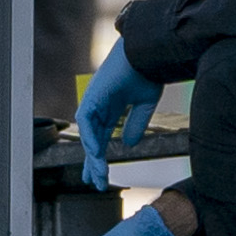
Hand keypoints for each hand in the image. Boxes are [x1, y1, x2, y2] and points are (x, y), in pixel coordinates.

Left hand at [76, 39, 160, 191]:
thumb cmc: (147, 72)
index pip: (101, 137)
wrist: (148, 53)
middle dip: (93, 162)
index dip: (100, 157)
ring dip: (93, 156)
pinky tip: (96, 154)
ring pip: (88, 135)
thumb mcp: (144, 104)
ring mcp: (93, 101)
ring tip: (98, 176)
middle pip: (91, 140)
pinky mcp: (92, 96)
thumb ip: (135, 125)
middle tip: (95, 182)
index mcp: (110, 107)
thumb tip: (127, 145)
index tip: (101, 176)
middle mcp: (98, 106)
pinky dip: (90, 138)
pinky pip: (87, 122)